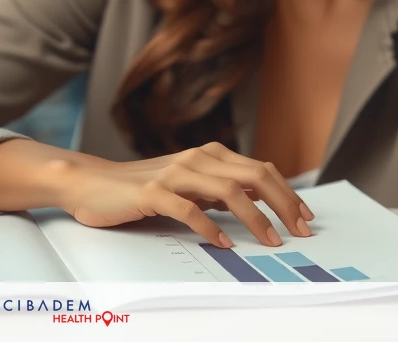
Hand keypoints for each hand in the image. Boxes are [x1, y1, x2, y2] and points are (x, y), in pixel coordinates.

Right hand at [55, 142, 314, 247]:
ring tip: (269, 242)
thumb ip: (217, 189)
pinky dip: (211, 227)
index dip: (287, 193)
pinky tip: (223, 243)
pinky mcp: (153, 192)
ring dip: (255, 218)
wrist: (92, 183)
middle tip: (300, 231)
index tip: (305, 217)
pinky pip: (189, 210)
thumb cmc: (141, 188)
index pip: (259, 169)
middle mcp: (196, 158)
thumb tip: (256, 202)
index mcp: (208, 154)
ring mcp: (174, 173)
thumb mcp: (187, 184)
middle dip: (282, 203)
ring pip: (227, 191)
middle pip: (253, 175)